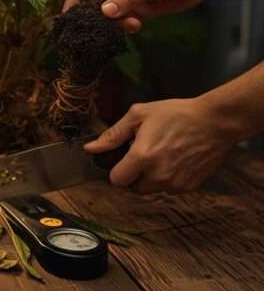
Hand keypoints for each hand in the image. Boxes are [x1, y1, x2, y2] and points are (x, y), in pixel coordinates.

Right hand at [63, 0, 212, 32]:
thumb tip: (103, 13)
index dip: (74, 0)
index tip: (67, 18)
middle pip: (93, 1)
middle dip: (92, 16)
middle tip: (93, 31)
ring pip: (107, 14)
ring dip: (112, 23)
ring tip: (128, 26)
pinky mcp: (138, 8)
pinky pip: (122, 20)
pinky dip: (124, 27)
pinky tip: (136, 27)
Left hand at [84, 99, 243, 193]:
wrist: (214, 122)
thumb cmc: (176, 114)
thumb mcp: (139, 116)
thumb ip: (113, 135)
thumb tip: (90, 149)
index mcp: (142, 157)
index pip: (117, 180)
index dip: (117, 169)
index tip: (124, 159)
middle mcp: (158, 175)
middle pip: (133, 187)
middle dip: (134, 174)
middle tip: (143, 155)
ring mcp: (175, 183)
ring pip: (151, 189)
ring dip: (151, 178)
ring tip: (161, 155)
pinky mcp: (189, 187)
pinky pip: (169, 189)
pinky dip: (168, 179)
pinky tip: (175, 160)